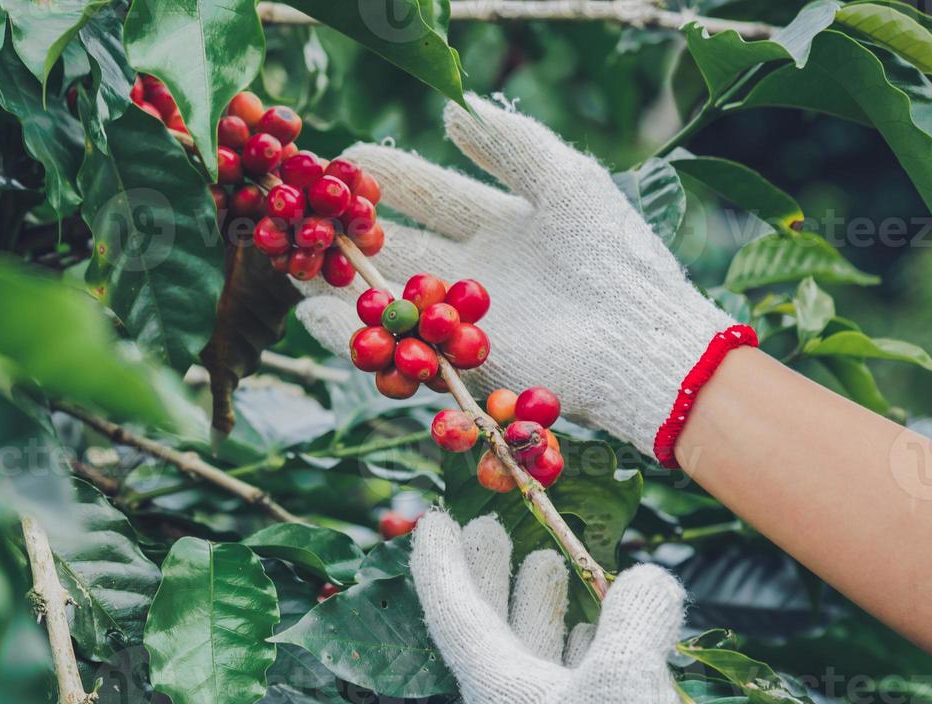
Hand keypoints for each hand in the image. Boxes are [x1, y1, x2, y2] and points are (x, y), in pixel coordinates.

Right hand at [296, 94, 746, 459]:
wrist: (636, 341)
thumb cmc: (611, 255)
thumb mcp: (567, 180)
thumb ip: (512, 144)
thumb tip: (455, 111)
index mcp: (502, 225)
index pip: (431, 195)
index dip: (389, 179)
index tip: (345, 159)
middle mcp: (475, 272)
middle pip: (399, 245)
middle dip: (351, 229)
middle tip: (304, 209)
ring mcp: (465, 320)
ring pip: (388, 295)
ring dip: (340, 279)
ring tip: (294, 259)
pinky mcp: (459, 364)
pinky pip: (397, 346)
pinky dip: (353, 333)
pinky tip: (314, 314)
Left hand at [408, 512, 756, 703]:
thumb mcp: (626, 675)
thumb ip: (633, 613)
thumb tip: (647, 578)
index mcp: (495, 683)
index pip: (452, 609)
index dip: (441, 562)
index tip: (433, 519)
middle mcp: (512, 699)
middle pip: (488, 622)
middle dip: (488, 572)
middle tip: (490, 524)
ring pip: (533, 645)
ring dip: (539, 601)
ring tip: (545, 557)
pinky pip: (576, 671)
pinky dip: (586, 637)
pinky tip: (602, 616)